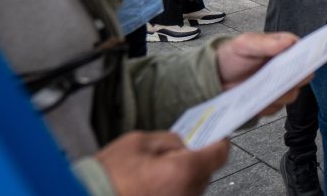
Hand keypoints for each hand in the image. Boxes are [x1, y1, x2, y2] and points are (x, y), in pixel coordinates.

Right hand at [98, 131, 229, 195]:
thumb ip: (170, 140)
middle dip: (194, 159)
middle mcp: (187, 193)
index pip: (220, 153)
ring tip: (154, 172)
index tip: (214, 137)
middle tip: (172, 153)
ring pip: (193, 186)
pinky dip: (172, 189)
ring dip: (182, 176)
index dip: (218, 141)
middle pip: (206, 171)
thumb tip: (184, 144)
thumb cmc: (106, 177)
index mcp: (184, 171)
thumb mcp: (138, 142)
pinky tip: (152, 185)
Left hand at [215, 32, 305, 115]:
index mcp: (284, 50)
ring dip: (278, 95)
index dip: (308, 57)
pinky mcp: (270, 102)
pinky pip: (275, 108)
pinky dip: (265, 106)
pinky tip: (253, 100)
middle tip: (279, 79)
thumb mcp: (245, 44)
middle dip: (294, 80)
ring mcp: (279, 86)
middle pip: (303, 76)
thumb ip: (266, 42)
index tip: (302, 63)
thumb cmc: (231, 56)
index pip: (304, 52)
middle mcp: (286, 68)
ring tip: (261, 91)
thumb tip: (289, 42)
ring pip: (291, 95)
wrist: (216, 77)